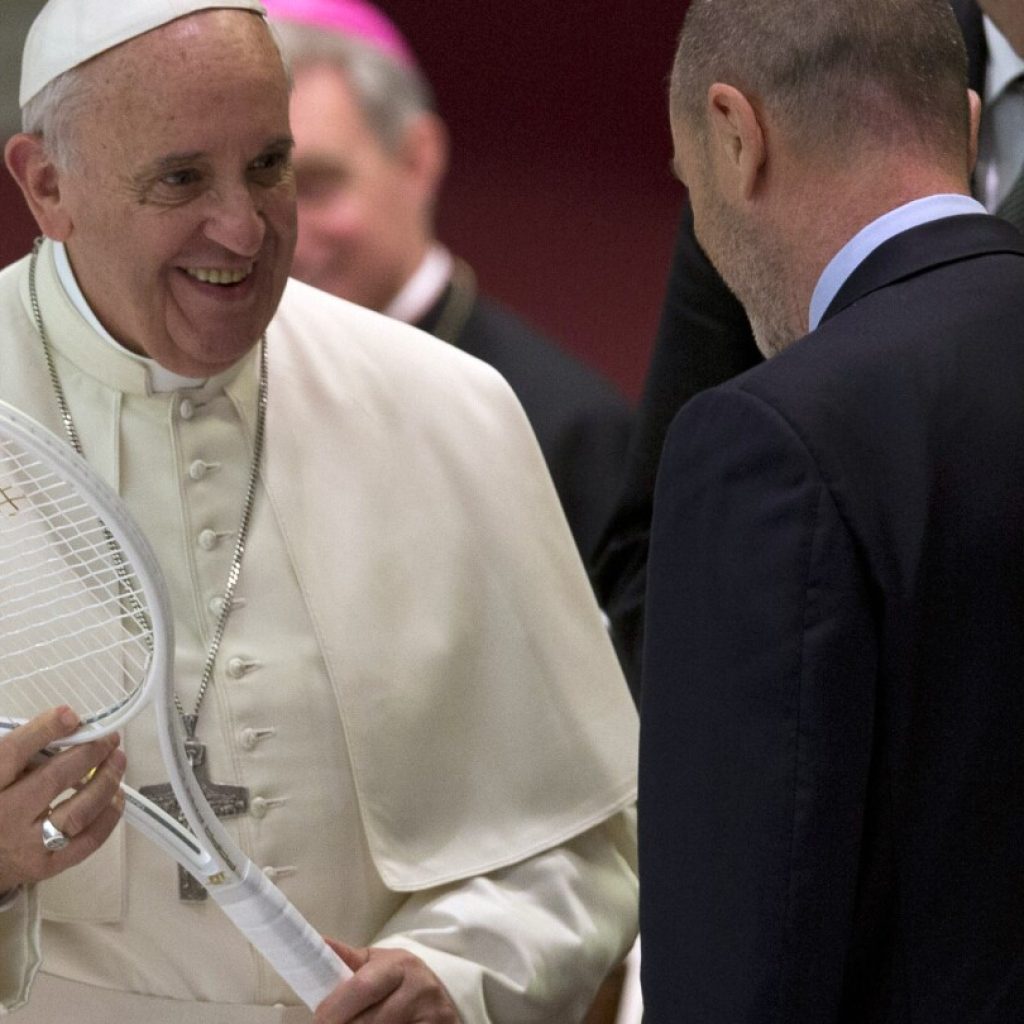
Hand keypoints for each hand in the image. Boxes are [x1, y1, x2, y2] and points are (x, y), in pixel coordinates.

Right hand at [0, 707, 125, 892]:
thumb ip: (18, 755)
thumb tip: (65, 728)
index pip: (13, 754)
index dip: (44, 730)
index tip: (71, 715)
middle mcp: (3, 818)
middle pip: (53, 780)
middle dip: (88, 753)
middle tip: (109, 738)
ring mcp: (25, 847)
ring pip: (77, 813)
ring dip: (105, 783)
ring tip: (118, 761)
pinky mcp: (44, 868)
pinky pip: (87, 843)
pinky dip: (108, 817)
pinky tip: (117, 796)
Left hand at [313, 939, 460, 1022]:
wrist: (440, 999)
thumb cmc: (400, 980)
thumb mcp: (379, 964)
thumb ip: (348, 960)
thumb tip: (320, 943)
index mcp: (400, 964)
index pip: (363, 986)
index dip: (336, 1006)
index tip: (319, 1018)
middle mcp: (419, 988)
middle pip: (368, 1020)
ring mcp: (432, 1015)